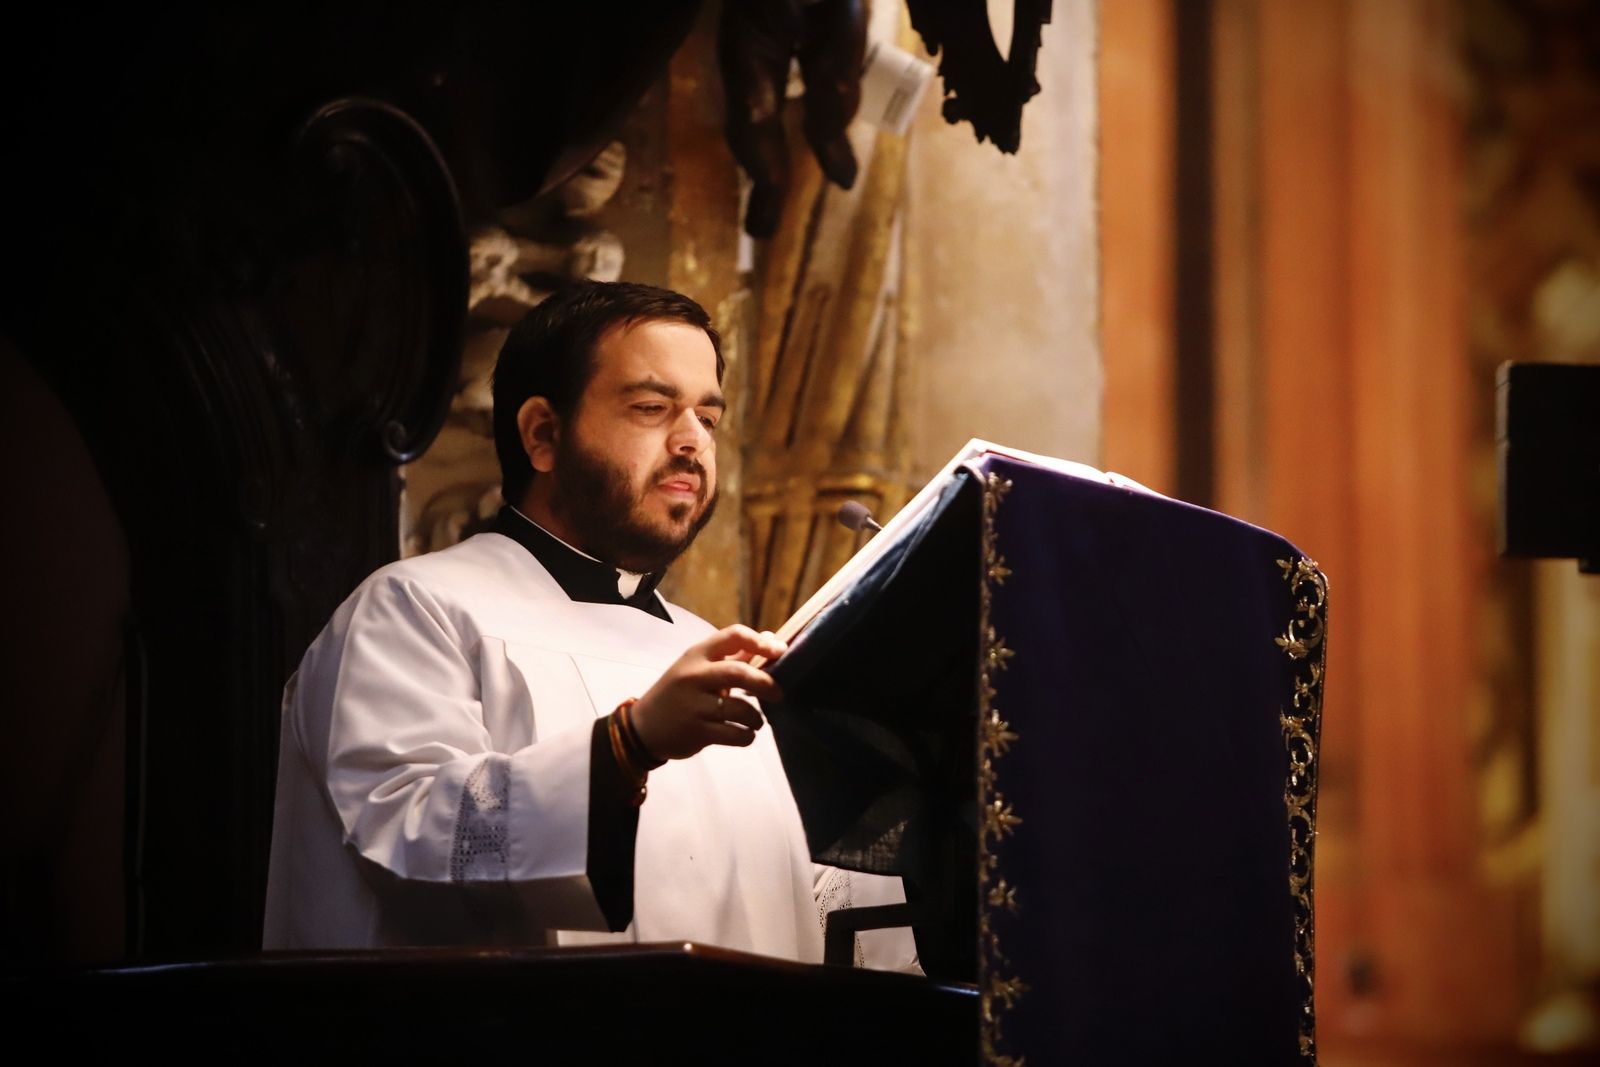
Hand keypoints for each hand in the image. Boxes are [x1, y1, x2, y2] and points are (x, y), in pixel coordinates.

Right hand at [630, 625, 787, 760]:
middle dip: (765, 683)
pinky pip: (734, 734)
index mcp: (697, 655)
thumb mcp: (699, 668)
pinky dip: (747, 736)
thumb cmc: (679, 693)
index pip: (733, 635)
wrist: (644, 727)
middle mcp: (694, 676)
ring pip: (740, 709)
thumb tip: (771, 638)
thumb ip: (734, 655)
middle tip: (778, 693)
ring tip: (757, 721)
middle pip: (739, 672)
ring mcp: (694, 705)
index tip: (779, 652)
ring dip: (757, 717)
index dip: (761, 642)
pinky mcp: (697, 732)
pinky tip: (745, 734)